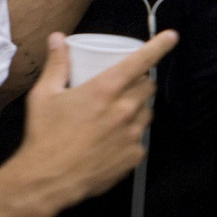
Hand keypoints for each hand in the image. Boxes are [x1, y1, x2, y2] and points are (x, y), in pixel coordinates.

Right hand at [19, 30, 178, 200]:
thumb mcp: (45, 95)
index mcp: (105, 89)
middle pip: (147, 86)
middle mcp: (124, 110)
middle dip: (139, 82)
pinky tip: (112, 140)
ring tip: (116, 114)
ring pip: (147, 112)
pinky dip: (131, 136)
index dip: (159, 46)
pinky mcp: (133, 156)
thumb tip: (58, 39)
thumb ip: (56, 64)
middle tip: (122, 87)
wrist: (48, 179)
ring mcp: (132, 134)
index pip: (141, 61)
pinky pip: (140, 139)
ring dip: (137, 108)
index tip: (172, 37)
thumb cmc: (45, 136)